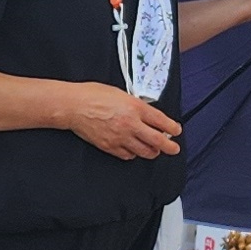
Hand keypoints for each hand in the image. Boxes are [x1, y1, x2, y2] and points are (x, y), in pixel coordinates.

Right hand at [64, 83, 181, 160]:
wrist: (74, 106)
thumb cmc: (93, 95)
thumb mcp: (121, 93)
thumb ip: (136, 105)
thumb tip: (147, 114)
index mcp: (135, 107)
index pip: (161, 121)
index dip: (172, 128)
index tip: (176, 130)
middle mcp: (130, 124)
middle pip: (157, 141)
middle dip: (170, 147)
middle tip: (173, 148)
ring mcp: (120, 137)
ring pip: (144, 152)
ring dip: (152, 151)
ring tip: (154, 149)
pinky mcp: (110, 146)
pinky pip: (128, 155)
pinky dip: (134, 154)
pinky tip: (134, 150)